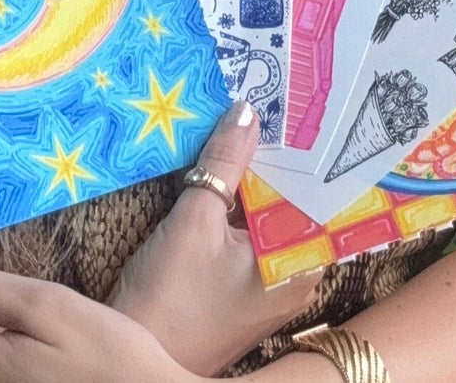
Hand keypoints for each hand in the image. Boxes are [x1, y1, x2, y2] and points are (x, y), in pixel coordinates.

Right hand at [108, 100, 321, 375]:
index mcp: (300, 265)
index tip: (311, 103)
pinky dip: (243, 199)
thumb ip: (224, 163)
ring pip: (273, 213)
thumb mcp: (195, 221)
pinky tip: (231, 165)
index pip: (321, 194)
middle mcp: (297, 275)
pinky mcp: (246, 285)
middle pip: (297, 200)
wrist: (135, 364)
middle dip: (284, 154)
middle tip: (281, 98)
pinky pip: (254, 229)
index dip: (315, 148)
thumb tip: (247, 111)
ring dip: (260, 174)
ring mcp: (271, 283)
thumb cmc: (170, 299)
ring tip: (256, 117)